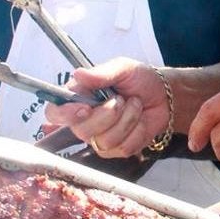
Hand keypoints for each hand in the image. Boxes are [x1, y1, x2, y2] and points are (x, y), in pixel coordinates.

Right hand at [42, 57, 166, 156]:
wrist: (164, 96)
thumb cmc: (139, 79)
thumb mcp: (122, 68)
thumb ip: (101, 73)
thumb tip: (78, 74)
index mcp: (78, 99)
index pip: (55, 112)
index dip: (65, 114)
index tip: (85, 108)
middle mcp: (84, 121)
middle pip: (81, 131)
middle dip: (108, 114)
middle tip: (121, 99)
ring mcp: (99, 138)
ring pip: (105, 141)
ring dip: (127, 119)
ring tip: (134, 105)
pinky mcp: (116, 150)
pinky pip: (123, 147)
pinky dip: (137, 130)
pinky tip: (140, 120)